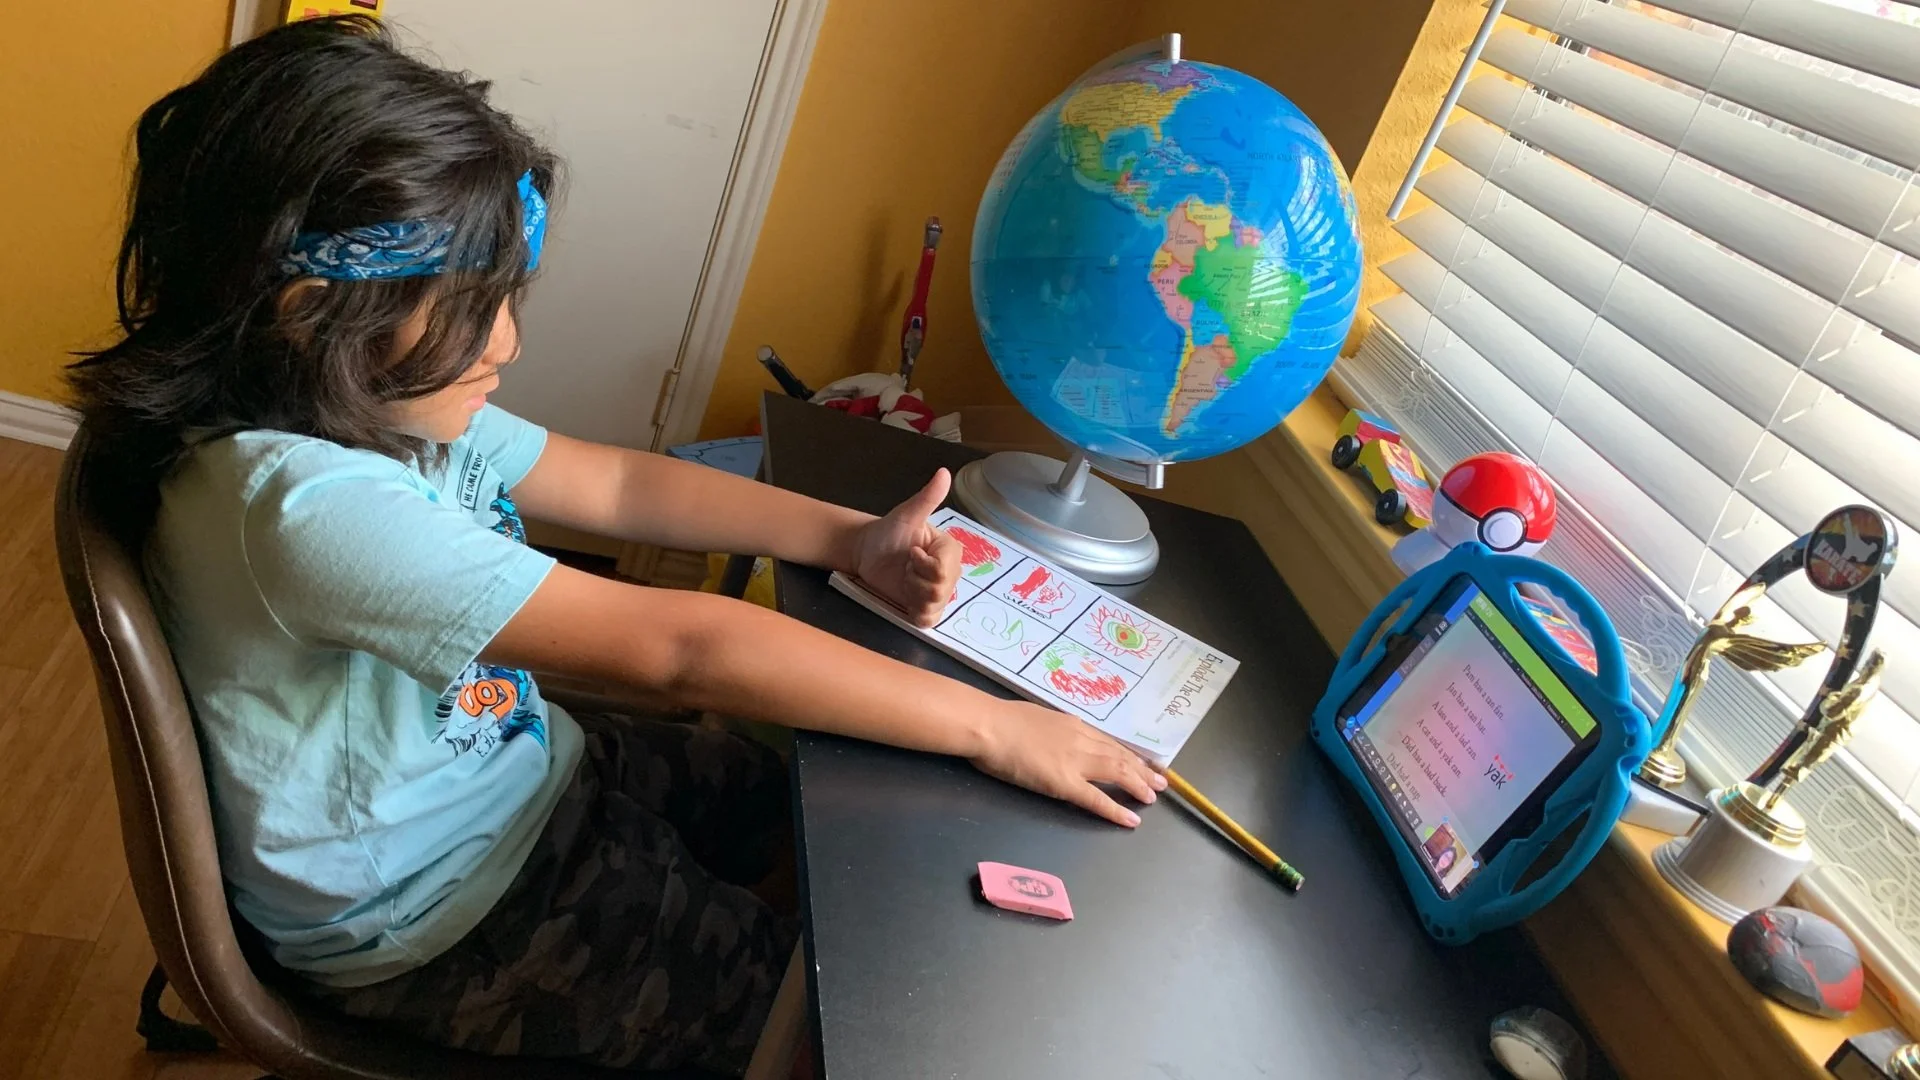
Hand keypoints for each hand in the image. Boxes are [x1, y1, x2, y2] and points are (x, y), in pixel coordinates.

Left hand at [852, 468, 961, 626]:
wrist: (866, 551)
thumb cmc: (887, 531)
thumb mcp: (907, 514)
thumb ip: (927, 498)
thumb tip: (944, 473)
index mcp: (949, 550)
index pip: (945, 569)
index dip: (924, 565)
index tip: (910, 553)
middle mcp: (950, 572)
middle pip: (941, 590)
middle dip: (916, 580)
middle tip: (905, 567)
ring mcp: (938, 592)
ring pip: (935, 605)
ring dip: (913, 594)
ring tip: (904, 580)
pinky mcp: (925, 608)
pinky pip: (930, 620)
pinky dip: (917, 613)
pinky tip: (906, 599)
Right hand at [970, 700, 1166, 825]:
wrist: (987, 725)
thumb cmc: (998, 721)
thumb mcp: (1033, 718)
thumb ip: (1048, 729)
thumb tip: (1051, 735)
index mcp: (1071, 724)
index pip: (1107, 741)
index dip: (1127, 753)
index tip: (1142, 760)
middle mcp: (1080, 740)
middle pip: (1119, 755)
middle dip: (1142, 769)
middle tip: (1161, 781)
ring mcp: (1075, 761)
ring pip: (1117, 772)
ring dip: (1138, 785)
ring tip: (1153, 797)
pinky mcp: (1064, 782)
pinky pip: (1096, 798)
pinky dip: (1116, 809)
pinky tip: (1132, 820)